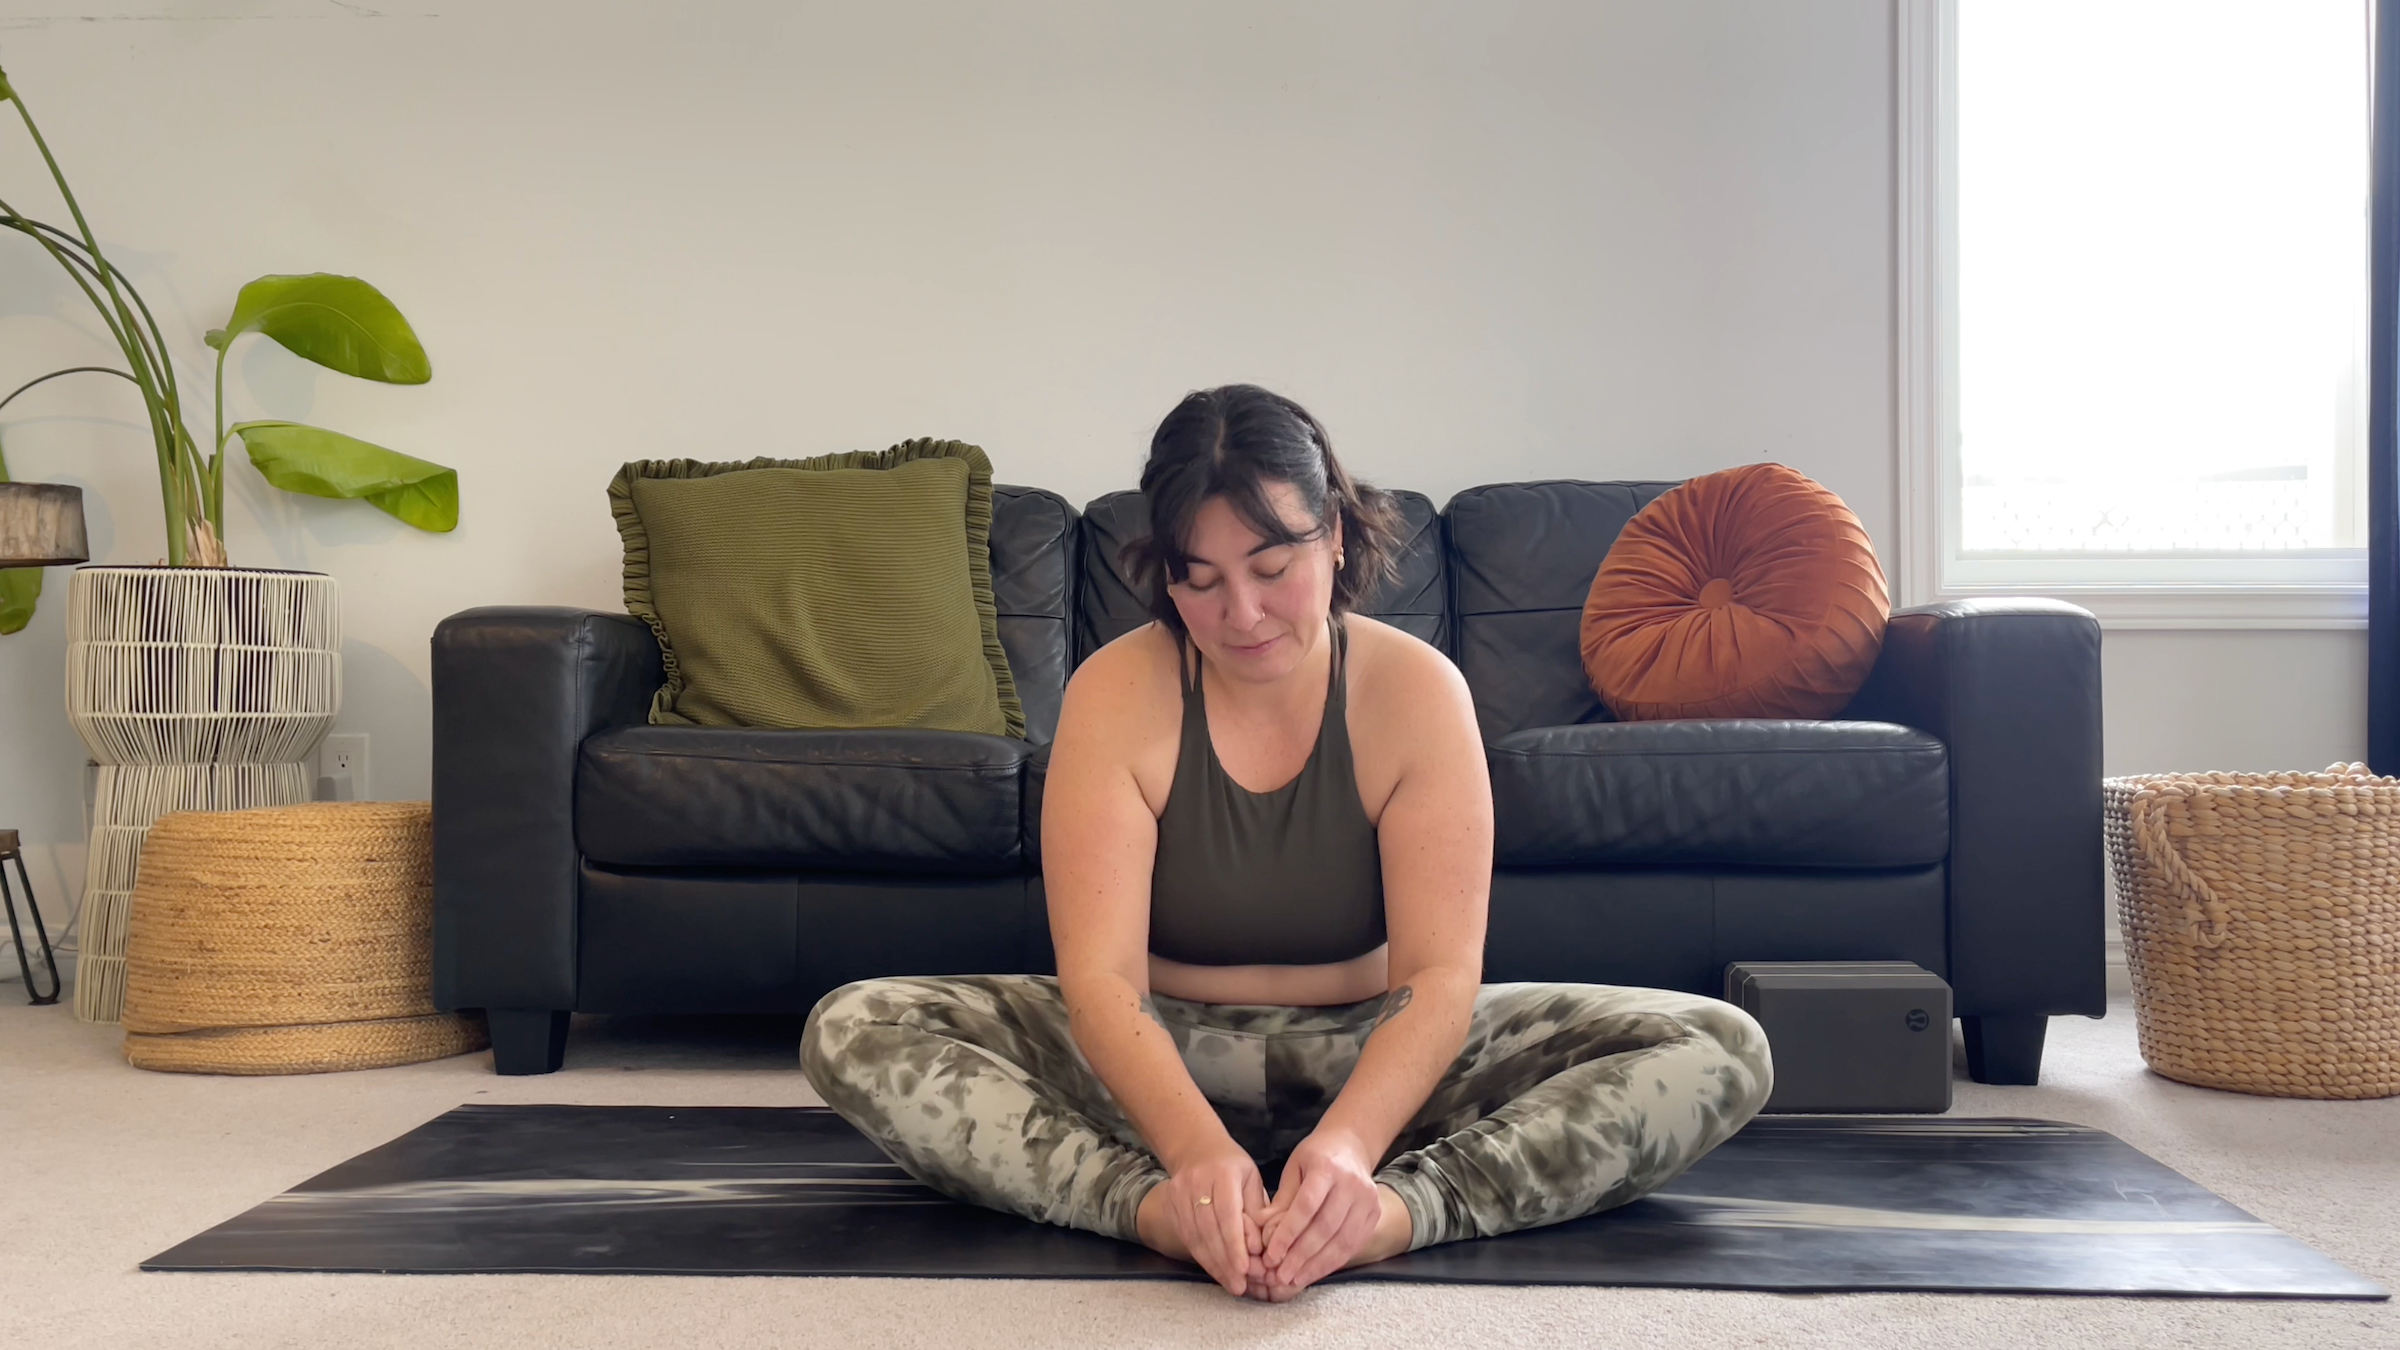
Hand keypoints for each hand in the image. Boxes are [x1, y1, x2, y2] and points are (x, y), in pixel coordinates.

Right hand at [1151, 1141, 1269, 1297]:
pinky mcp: (1170, 1204)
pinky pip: (1187, 1236)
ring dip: (1213, 1264)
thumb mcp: (1251, 1179)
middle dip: (1225, 1261)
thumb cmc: (1232, 1166)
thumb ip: (1256, 1212)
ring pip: (1196, 1236)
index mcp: (1222, 1173)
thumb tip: (1258, 1248)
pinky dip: (1202, 1256)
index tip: (1244, 1269)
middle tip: (1240, 1285)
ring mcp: (1178, 1193)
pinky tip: (1215, 1269)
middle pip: (1210, 1229)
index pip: (1228, 1214)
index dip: (1235, 1243)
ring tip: (1230, 1283)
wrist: (1196, 1147)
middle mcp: (1196, 1182)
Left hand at [1260, 1128, 1383, 1290]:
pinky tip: (1314, 1271)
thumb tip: (1263, 1234)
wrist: (1350, 1144)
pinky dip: (1333, 1262)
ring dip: (1316, 1265)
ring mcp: (1368, 1199)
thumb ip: (1281, 1201)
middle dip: (1301, 1255)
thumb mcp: (1293, 1169)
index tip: (1272, 1254)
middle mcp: (1352, 1183)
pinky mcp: (1375, 1213)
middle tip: (1280, 1275)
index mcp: (1327, 1167)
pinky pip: (1353, 1244)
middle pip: (1325, 1227)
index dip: (1288, 1233)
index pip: (1306, 1206)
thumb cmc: (1315, 1157)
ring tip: (1295, 1279)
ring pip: (1341, 1240)